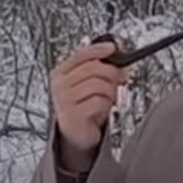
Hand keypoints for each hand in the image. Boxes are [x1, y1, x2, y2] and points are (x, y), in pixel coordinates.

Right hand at [50, 40, 129, 168]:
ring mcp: (65, 100)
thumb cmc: (82, 106)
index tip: (113, 48)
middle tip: (122, 77)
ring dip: (110, 92)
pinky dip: (106, 105)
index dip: (99, 49)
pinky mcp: (73, 115)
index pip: (81, 55)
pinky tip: (103, 110)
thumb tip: (114, 54)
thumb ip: (95, 68)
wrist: (76, 134)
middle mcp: (60, 85)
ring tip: (109, 98)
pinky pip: (99, 101)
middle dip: (112, 72)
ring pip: (98, 84)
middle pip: (93, 68)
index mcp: (60, 73)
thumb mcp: (86, 84)